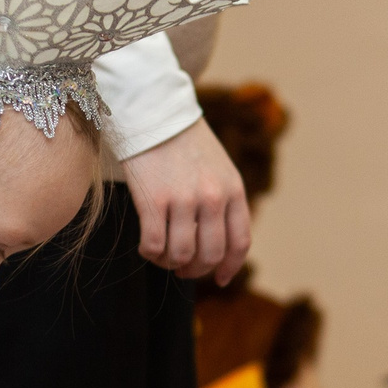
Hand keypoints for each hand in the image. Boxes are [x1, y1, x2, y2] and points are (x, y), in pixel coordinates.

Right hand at [118, 122, 251, 282]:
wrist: (152, 109)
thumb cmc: (183, 139)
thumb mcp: (218, 167)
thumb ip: (223, 200)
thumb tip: (218, 245)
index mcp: (233, 190)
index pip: (240, 242)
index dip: (230, 267)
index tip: (219, 278)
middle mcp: (213, 198)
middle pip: (211, 255)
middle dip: (197, 269)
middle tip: (183, 268)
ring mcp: (184, 200)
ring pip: (182, 255)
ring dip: (171, 263)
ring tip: (164, 256)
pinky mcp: (153, 200)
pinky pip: (155, 245)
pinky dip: (151, 254)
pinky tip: (147, 247)